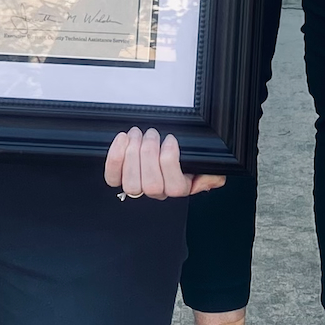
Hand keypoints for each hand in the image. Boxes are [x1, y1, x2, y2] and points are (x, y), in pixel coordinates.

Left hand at [103, 126, 223, 197]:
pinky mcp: (120, 178)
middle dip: (149, 154)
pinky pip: (112, 177)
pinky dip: (114, 158)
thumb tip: (207, 181)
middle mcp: (157, 191)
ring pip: (130, 183)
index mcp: (179, 187)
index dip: (169, 160)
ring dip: (132, 154)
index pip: (174, 187)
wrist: (167, 145)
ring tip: (138, 134)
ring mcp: (137, 186)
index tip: (171, 139)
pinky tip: (123, 140)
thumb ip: (212, 173)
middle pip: (150, 185)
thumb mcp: (206, 163)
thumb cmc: (183, 155)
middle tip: (152, 134)